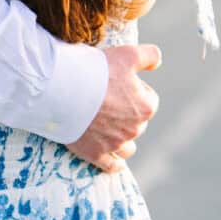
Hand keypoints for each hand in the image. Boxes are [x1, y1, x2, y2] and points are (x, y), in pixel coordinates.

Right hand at [67, 44, 160, 172]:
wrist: (63, 90)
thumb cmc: (95, 71)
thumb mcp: (127, 54)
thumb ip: (148, 56)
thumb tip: (157, 62)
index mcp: (146, 106)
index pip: (149, 99)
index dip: (134, 90)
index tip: (117, 84)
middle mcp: (134, 128)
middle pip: (137, 123)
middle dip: (127, 115)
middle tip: (106, 101)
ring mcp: (115, 143)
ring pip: (128, 147)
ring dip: (123, 140)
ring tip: (110, 131)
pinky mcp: (95, 153)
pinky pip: (111, 165)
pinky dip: (114, 164)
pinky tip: (115, 164)